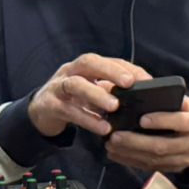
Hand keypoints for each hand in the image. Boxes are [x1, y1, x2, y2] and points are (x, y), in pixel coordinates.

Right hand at [28, 53, 149, 136]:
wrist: (41, 114)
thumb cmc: (73, 101)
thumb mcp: (93, 93)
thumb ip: (112, 93)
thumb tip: (143, 100)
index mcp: (85, 67)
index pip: (108, 60)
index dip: (127, 69)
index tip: (146, 81)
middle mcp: (70, 71)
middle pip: (88, 62)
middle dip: (110, 71)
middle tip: (129, 83)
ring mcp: (58, 87)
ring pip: (75, 84)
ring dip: (96, 94)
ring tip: (114, 107)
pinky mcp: (50, 105)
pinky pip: (68, 110)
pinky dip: (86, 119)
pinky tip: (102, 128)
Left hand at [105, 95, 188, 174]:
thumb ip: (175, 98)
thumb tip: (152, 90)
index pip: (181, 122)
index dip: (162, 121)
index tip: (142, 119)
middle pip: (162, 146)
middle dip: (136, 142)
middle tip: (115, 136)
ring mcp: (183, 160)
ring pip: (154, 160)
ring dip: (129, 153)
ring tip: (110, 144)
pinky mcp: (173, 169)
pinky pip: (150, 167)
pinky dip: (130, 161)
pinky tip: (115, 153)